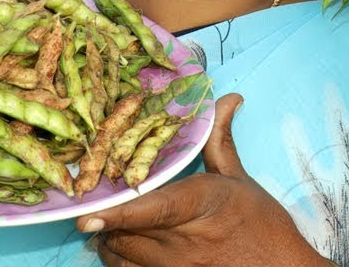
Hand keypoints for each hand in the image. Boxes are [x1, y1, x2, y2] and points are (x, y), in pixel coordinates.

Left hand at [77, 94, 327, 266]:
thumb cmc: (261, 223)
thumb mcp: (239, 179)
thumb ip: (218, 140)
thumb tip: (226, 99)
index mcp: (204, 204)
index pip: (155, 210)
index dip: (119, 214)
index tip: (87, 215)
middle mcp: (186, 241)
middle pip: (126, 231)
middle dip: (107, 216)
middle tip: (97, 199)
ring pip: (120, 254)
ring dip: (109, 237)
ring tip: (109, 221)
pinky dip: (117, 259)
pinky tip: (122, 245)